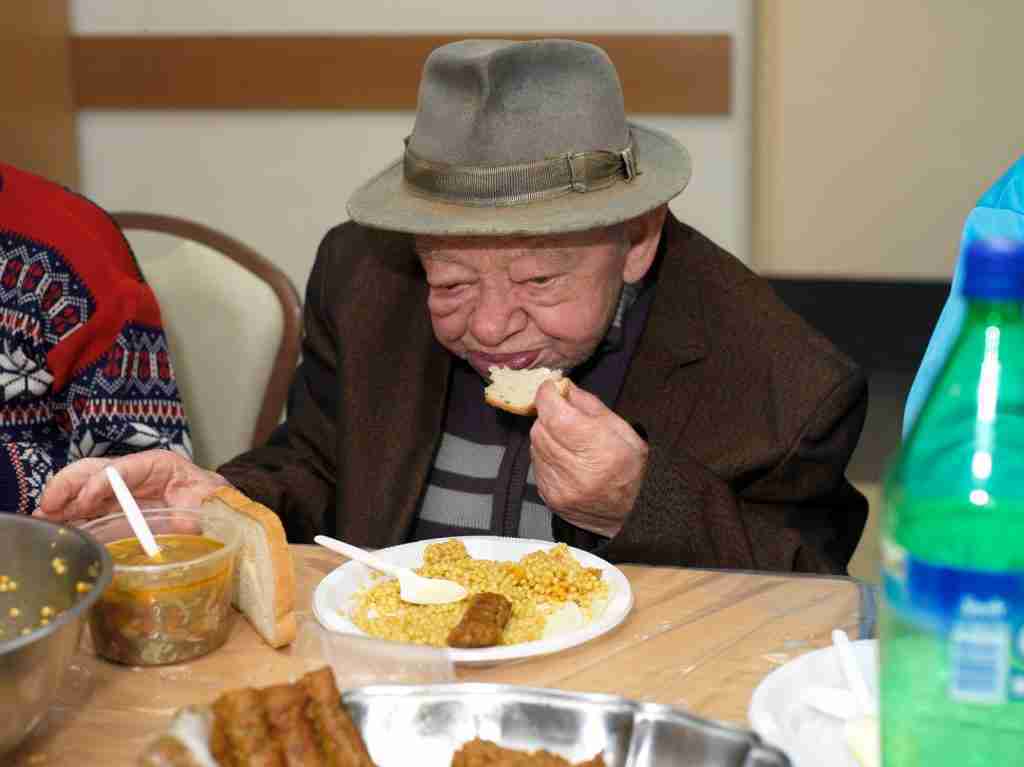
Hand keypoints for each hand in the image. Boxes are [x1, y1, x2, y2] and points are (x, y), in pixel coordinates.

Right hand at [35, 450, 230, 523]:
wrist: (216, 506)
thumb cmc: (212, 499)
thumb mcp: (211, 501)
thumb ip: (201, 509)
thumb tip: (188, 522)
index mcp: (159, 465)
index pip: (124, 468)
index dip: (103, 482)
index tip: (87, 500)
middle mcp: (134, 472)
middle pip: (94, 469)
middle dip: (69, 485)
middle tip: (49, 507)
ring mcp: (122, 489)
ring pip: (83, 486)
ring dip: (62, 501)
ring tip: (44, 519)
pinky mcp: (114, 506)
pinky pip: (86, 507)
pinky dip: (68, 515)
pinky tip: (54, 526)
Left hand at [529, 380, 647, 537]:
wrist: (632, 515)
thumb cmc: (632, 469)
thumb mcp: (623, 430)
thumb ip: (590, 405)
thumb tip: (564, 387)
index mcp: (599, 449)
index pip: (555, 414)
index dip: (547, 395)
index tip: (551, 388)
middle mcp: (576, 471)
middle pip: (541, 428)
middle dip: (548, 415)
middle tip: (563, 413)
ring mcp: (560, 487)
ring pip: (535, 445)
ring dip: (546, 435)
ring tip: (567, 440)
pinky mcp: (550, 497)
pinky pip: (536, 464)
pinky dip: (545, 455)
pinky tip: (564, 458)